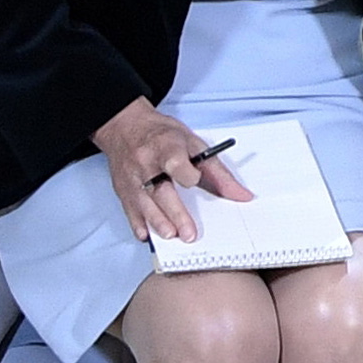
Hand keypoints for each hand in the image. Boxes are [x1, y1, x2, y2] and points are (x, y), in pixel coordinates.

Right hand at [92, 96, 258, 243]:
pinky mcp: (121, 189)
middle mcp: (146, 163)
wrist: (125, 126)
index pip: (176, 164)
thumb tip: (241, 196)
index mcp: (166, 147)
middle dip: (175, 213)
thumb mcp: (194, 143)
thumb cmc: (163, 135)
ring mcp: (131, 178)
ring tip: (171, 236)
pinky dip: (138, 224)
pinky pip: (128, 209)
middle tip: (188, 234)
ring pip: (143, 203)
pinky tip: (147, 235)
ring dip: (157, 222)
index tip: (195, 180)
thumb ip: (217, 171)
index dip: (188, 175)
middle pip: (160, 191)